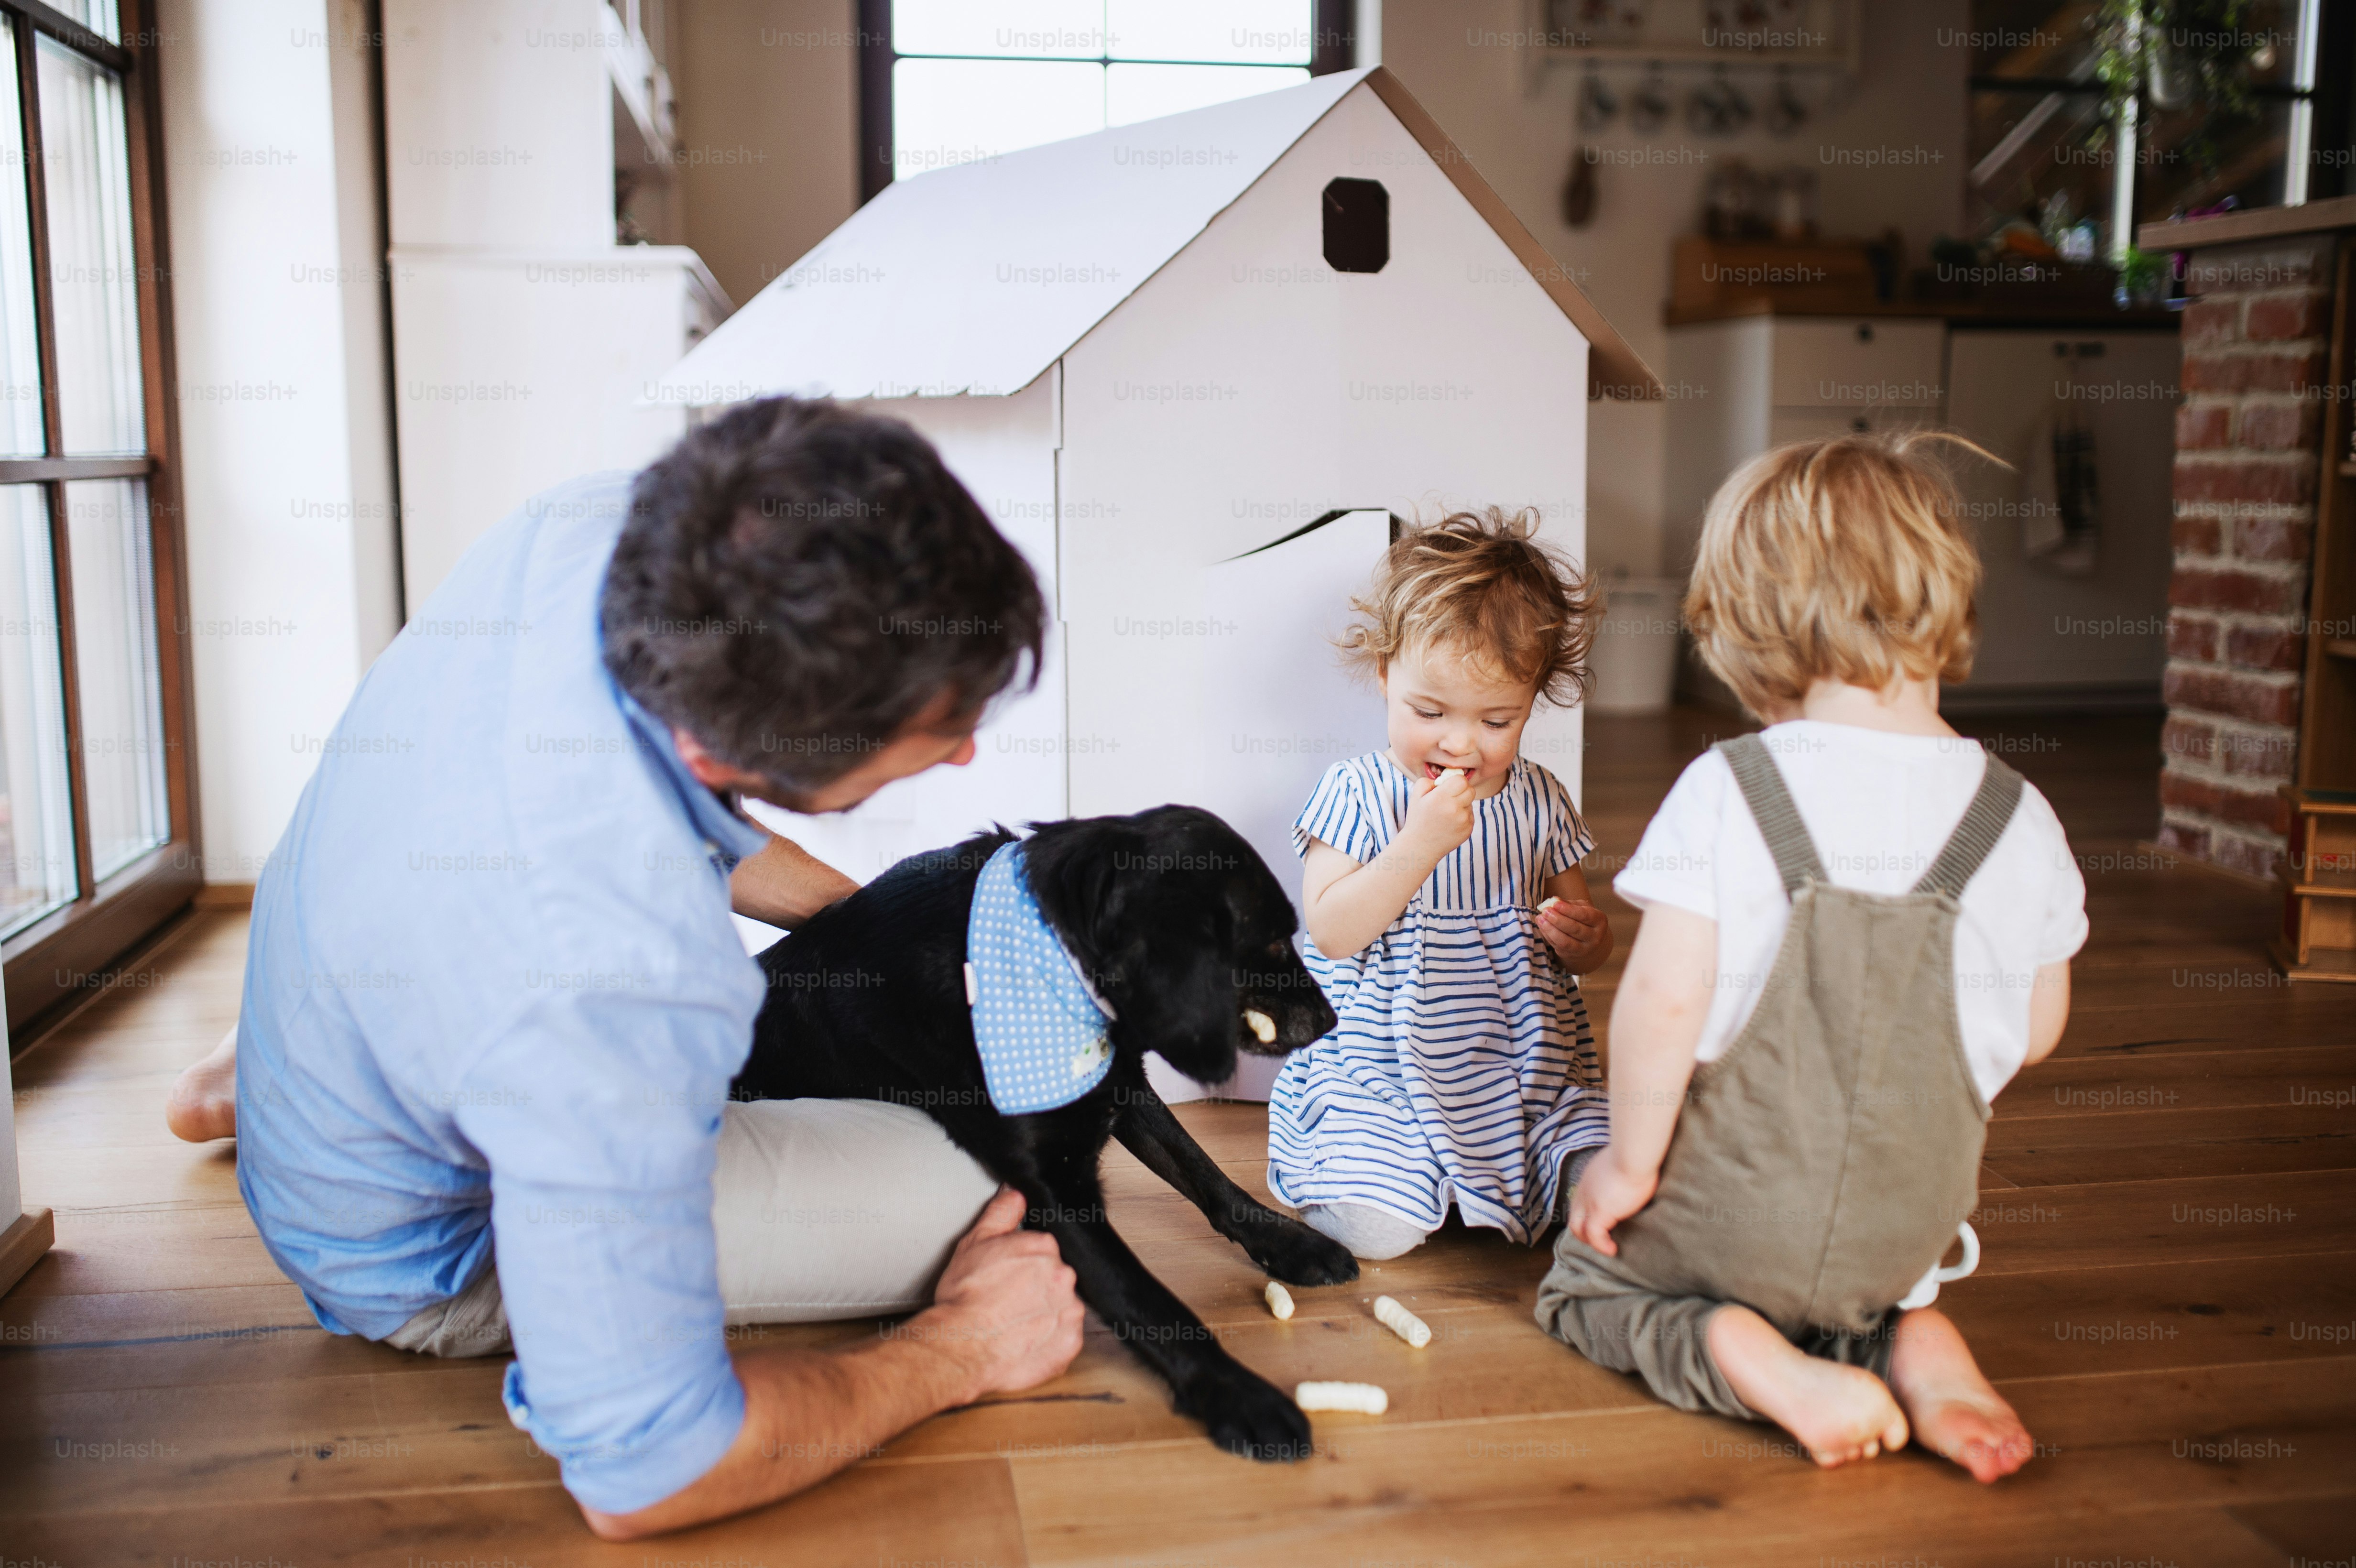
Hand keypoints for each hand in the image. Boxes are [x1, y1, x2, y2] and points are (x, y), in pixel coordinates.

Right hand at [919, 1188, 1084, 1402]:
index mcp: (1044, 1247)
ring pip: (1062, 1307)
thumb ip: (1000, 1213)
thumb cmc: (964, 1298)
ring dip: (1044, 1314)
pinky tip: (1024, 1340)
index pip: (1044, 1249)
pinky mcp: (1069, 1343)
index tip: (1010, 1276)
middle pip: (1055, 1277)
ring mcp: (1069, 1310)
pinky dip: (1049, 1340)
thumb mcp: (974, 1243)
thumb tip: (1016, 1193)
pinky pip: (1065, 1338)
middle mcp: (1063, 1275)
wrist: (961, 1345)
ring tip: (1015, 1323)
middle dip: (1036, 1287)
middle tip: (1008, 1301)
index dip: (1023, 1264)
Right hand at [1401, 766, 1475, 856]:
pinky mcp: (1468, 830)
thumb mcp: (1416, 796)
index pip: (1461, 780)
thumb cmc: (1418, 819)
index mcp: (1440, 798)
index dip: (1456, 781)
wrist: (1420, 847)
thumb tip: (1445, 777)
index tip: (1449, 786)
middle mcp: (1454, 809)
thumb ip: (1429, 781)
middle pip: (1471, 790)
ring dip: (1462, 805)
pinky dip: (1463, 817)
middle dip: (1462, 791)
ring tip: (1447, 814)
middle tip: (1450, 797)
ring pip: (1470, 803)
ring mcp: (1463, 821)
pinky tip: (1450, 823)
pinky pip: (1470, 816)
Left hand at [1538, 898, 1611, 972]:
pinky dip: (1547, 935)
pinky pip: (1557, 946)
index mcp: (1600, 920)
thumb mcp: (1581, 907)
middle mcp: (1595, 937)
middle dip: (1558, 919)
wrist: (1588, 939)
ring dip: (1550, 929)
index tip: (1555, 904)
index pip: (1584, 916)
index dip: (1569, 910)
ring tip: (1540, 918)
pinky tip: (1542, 925)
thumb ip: (1568, 904)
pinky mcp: (1571, 955)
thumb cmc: (1583, 918)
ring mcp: (1584, 949)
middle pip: (1575, 929)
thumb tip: (1554, 900)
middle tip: (1545, 911)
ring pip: (1565, 941)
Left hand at [1565, 1147, 1656, 1256]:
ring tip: (1606, 1248)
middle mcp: (1585, 1190)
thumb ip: (1620, 1172)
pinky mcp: (1600, 1211)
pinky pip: (1594, 1235)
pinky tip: (1612, 1249)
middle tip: (1600, 1241)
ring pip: (1578, 1228)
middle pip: (1574, 1216)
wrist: (1635, 1154)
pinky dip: (1601, 1245)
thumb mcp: (1623, 1163)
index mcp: (1590, 1178)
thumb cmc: (1636, 1154)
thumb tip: (1631, 1176)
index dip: (1586, 1215)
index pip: (1579, 1201)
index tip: (1601, 1223)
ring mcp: (1590, 1201)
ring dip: (1590, 1241)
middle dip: (1583, 1232)